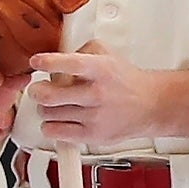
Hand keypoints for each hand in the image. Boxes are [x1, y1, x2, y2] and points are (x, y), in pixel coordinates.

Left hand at [26, 49, 165, 150]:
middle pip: (50, 95)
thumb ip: (81, 51)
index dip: (49, 62)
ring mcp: (95, 116)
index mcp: (102, 70)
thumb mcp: (108, 56)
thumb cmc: (125, 81)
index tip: (36, 62)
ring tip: (55, 104)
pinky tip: (58, 119)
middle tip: (39, 89)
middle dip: (37, 91)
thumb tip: (55, 56)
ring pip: (48, 113)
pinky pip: (55, 132)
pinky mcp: (93, 136)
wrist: (152, 105)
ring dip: (45, 108)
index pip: (71, 64)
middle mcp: (98, 94)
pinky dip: (50, 126)